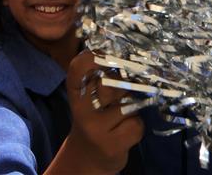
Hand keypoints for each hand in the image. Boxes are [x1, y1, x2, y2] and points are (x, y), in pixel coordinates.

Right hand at [62, 51, 142, 173]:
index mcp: (74, 91)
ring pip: (129, 103)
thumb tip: (130, 57)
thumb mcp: (90, 95)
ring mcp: (95, 128)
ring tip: (122, 115)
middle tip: (123, 93)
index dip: (96, 57)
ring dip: (133, 108)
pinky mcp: (111, 145)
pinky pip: (136, 124)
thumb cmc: (94, 116)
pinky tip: (125, 131)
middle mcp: (80, 108)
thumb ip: (102, 76)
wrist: (88, 155)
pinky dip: (137, 126)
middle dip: (125, 85)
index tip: (110, 55)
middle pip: (112, 82)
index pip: (79, 67)